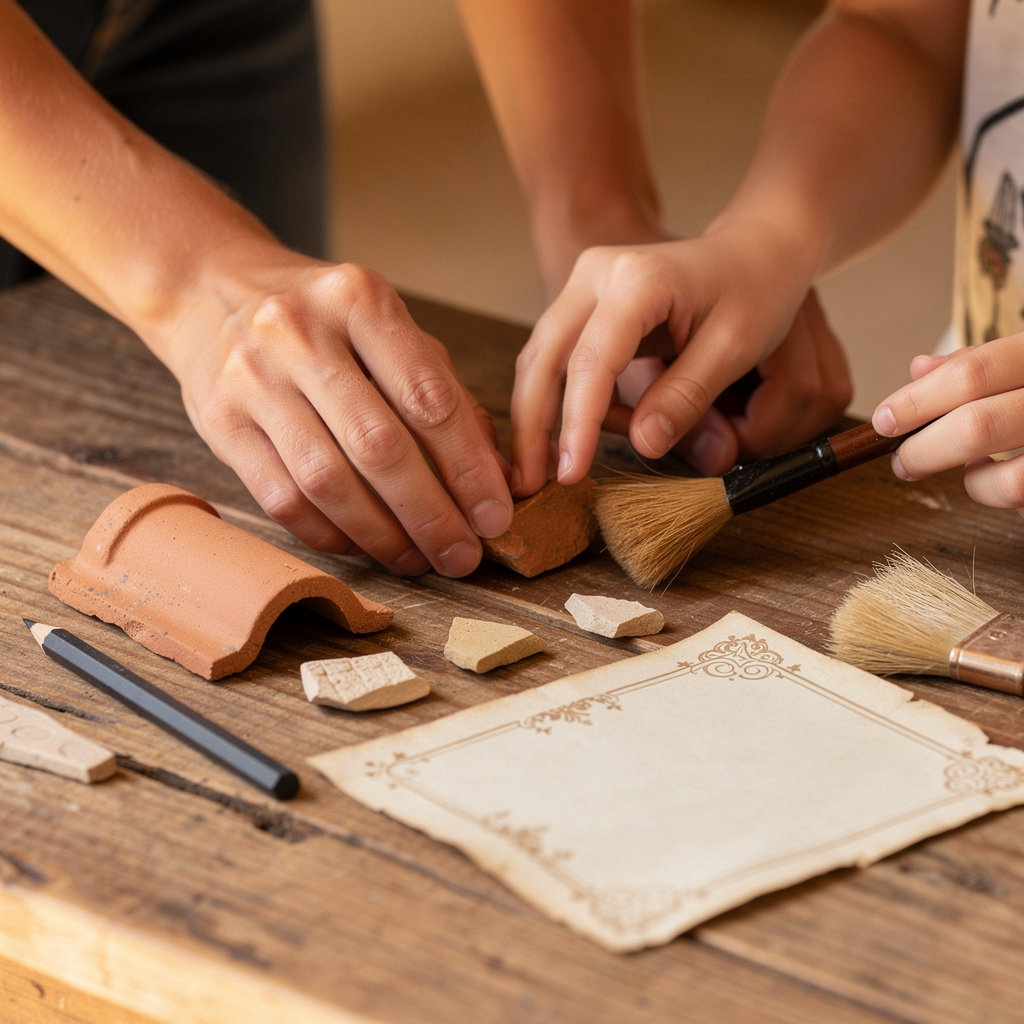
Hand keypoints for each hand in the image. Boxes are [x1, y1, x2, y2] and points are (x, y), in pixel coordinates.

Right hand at [155, 247, 513, 575]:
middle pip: (379, 446)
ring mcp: (253, 378)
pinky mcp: (220, 423)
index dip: (469, 469)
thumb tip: (503, 480)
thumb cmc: (326, 321)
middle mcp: (301, 333)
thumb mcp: (390, 331)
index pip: (429, 398)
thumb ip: (447, 395)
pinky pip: (283, 499)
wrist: (212, 292)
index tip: (495, 518)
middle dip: (430, 514)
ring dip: (381, 535)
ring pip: (327, 481)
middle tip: (461, 556)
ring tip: (417, 560)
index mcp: (361, 300)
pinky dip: (331, 535)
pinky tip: (365, 547)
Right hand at [510, 225, 851, 493]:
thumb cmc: (755, 291)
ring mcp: (584, 285)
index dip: (578, 423)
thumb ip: (687, 395)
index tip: (572, 473)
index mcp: (639, 280)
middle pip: (544, 357)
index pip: (592, 361)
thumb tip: (642, 445)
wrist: (756, 248)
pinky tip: (575, 438)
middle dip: (531, 425)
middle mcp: (597, 273)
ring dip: (534, 416)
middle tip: (530, 483)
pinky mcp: (583, 302)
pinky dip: (555, 400)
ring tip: (541, 470)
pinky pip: (556, 356)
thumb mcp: (735, 347)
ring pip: (539, 357)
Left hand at [873, 337, 1023, 516]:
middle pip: (978, 425)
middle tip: (903, 460)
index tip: (884, 421)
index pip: (972, 373)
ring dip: (971, 481)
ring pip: (1009, 479)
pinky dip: (999, 493)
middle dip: (925, 449)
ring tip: (965, 470)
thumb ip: (981, 364)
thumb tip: (919, 369)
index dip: (917, 401)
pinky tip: (996, 476)